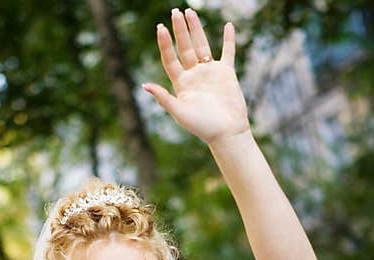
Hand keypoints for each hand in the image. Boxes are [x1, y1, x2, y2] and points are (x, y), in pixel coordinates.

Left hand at [143, 8, 250, 144]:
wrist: (227, 132)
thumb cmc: (202, 127)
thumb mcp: (179, 113)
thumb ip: (164, 97)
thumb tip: (145, 85)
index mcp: (181, 83)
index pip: (170, 58)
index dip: (165, 43)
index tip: (161, 28)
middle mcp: (194, 75)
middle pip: (184, 47)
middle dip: (179, 30)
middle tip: (174, 12)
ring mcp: (210, 72)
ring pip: (202, 45)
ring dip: (196, 29)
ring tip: (190, 12)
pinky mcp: (226, 73)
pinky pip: (227, 52)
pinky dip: (228, 40)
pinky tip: (228, 26)